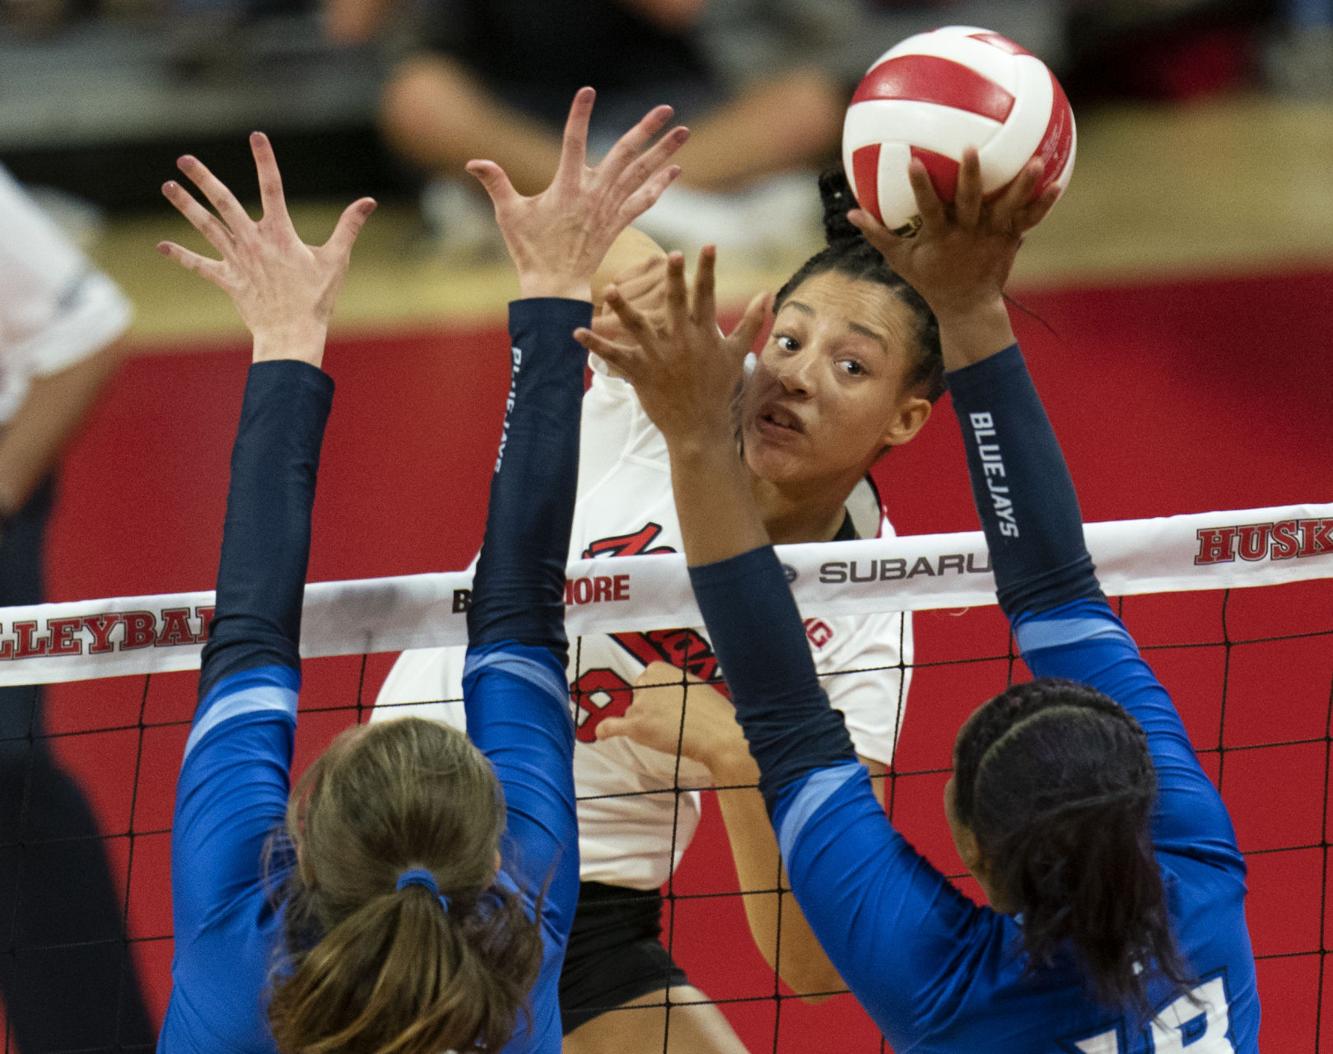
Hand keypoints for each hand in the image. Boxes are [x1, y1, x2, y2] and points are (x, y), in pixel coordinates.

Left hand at [157, 132, 375, 365]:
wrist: (292, 334)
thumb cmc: (316, 299)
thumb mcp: (337, 260)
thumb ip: (349, 227)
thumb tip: (369, 202)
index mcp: (280, 234)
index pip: (272, 187)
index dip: (265, 160)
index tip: (256, 136)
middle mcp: (253, 242)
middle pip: (224, 203)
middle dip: (204, 179)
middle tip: (184, 159)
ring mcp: (237, 261)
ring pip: (207, 227)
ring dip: (186, 206)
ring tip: (168, 186)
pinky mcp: (228, 281)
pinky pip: (201, 266)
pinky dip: (181, 256)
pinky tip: (162, 246)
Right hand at [466, 87, 688, 300]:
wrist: (555, 286)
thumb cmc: (530, 250)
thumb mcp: (508, 215)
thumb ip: (495, 183)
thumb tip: (472, 162)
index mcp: (566, 187)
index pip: (573, 141)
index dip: (580, 115)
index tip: (588, 91)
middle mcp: (593, 194)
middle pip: (625, 154)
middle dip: (647, 129)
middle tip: (667, 109)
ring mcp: (609, 209)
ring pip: (641, 174)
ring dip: (663, 152)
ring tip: (684, 131)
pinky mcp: (617, 223)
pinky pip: (644, 201)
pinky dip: (660, 185)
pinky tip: (675, 170)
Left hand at [574, 246, 769, 448]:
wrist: (699, 428)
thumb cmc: (718, 388)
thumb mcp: (737, 353)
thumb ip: (750, 321)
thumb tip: (767, 293)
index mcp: (704, 335)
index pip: (707, 296)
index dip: (708, 270)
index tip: (708, 246)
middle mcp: (682, 342)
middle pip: (676, 304)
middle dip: (674, 279)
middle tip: (671, 255)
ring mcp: (660, 357)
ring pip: (639, 327)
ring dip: (624, 309)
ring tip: (610, 290)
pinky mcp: (641, 373)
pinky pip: (614, 356)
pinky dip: (596, 345)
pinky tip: (577, 332)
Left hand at [595, 661, 755, 779]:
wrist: (717, 732)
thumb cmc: (713, 710)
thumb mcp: (692, 684)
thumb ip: (672, 685)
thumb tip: (664, 697)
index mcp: (658, 669)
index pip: (646, 681)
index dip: (656, 695)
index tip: (670, 704)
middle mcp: (645, 683)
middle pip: (637, 697)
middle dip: (648, 708)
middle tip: (672, 720)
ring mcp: (639, 705)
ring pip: (633, 715)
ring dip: (644, 724)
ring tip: (670, 733)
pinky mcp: (636, 726)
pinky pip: (612, 726)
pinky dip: (605, 730)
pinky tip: (601, 734)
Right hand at [848, 149, 1057, 325]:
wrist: (966, 306)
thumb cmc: (930, 279)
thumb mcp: (900, 261)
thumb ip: (877, 234)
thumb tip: (851, 212)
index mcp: (940, 237)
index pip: (927, 209)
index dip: (920, 187)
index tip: (913, 161)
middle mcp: (967, 234)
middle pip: (969, 202)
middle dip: (970, 176)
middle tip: (972, 148)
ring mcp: (991, 237)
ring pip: (1007, 208)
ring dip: (1022, 187)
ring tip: (1037, 162)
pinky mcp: (1010, 240)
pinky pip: (1030, 220)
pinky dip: (1043, 203)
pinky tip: (1058, 181)